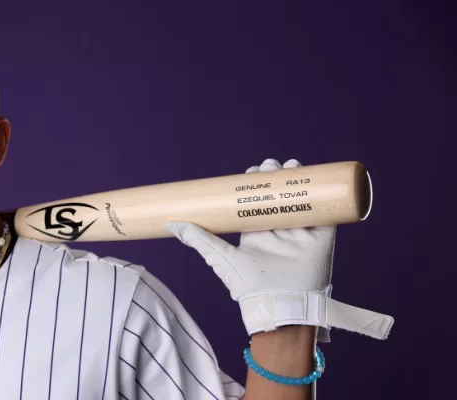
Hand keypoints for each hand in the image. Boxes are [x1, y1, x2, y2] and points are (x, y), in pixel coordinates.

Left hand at [166, 159, 393, 340]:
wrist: (280, 304)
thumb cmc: (248, 286)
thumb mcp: (221, 257)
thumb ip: (199, 239)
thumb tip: (172, 223)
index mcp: (256, 233)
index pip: (257, 201)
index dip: (257, 184)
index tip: (253, 170)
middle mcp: (279, 231)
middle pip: (279, 196)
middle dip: (276, 177)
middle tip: (271, 165)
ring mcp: (301, 234)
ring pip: (301, 199)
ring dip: (297, 180)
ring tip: (289, 166)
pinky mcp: (321, 239)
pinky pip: (326, 213)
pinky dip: (322, 196)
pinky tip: (316, 180)